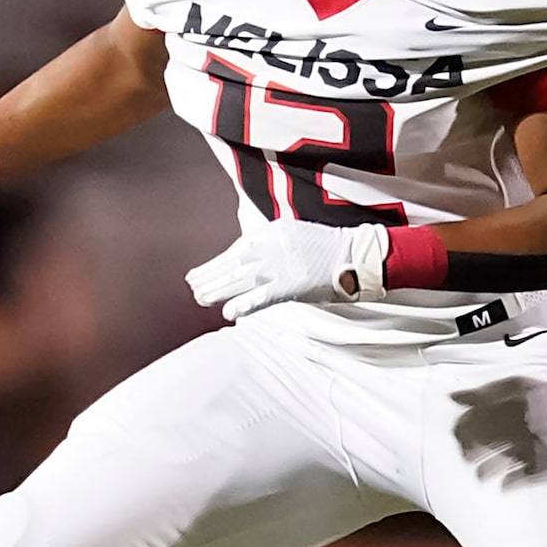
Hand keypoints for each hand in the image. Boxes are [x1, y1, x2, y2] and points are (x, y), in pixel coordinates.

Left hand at [184, 219, 387, 321]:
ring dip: (218, 291)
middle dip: (210, 278)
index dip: (214, 265)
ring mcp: (279, 268)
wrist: (353, 254)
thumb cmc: (326, 246)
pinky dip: (243, 305)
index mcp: (269, 233)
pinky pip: (261, 298)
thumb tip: (246, 253)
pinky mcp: (289, 286)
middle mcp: (269, 248)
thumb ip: (268, 242)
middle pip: (232, 266)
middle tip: (193, 288)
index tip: (198, 274)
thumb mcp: (292, 233)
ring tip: (201, 299)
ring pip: (240, 281)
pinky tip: (228, 313)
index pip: (234, 251)